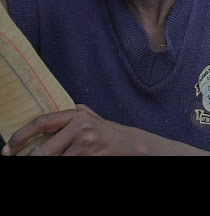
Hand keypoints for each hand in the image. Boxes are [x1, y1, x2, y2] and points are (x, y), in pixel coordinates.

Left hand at [2, 104, 136, 155]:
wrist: (128, 143)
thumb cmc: (103, 129)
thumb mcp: (87, 115)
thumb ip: (66, 116)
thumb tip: (39, 123)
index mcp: (77, 115)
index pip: (42, 123)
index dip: (21, 136)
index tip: (9, 148)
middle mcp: (81, 129)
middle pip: (44, 151)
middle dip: (29, 159)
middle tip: (19, 160)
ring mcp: (86, 147)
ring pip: (55, 161)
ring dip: (44, 163)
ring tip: (39, 160)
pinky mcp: (90, 159)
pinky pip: (67, 165)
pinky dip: (61, 164)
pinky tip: (60, 160)